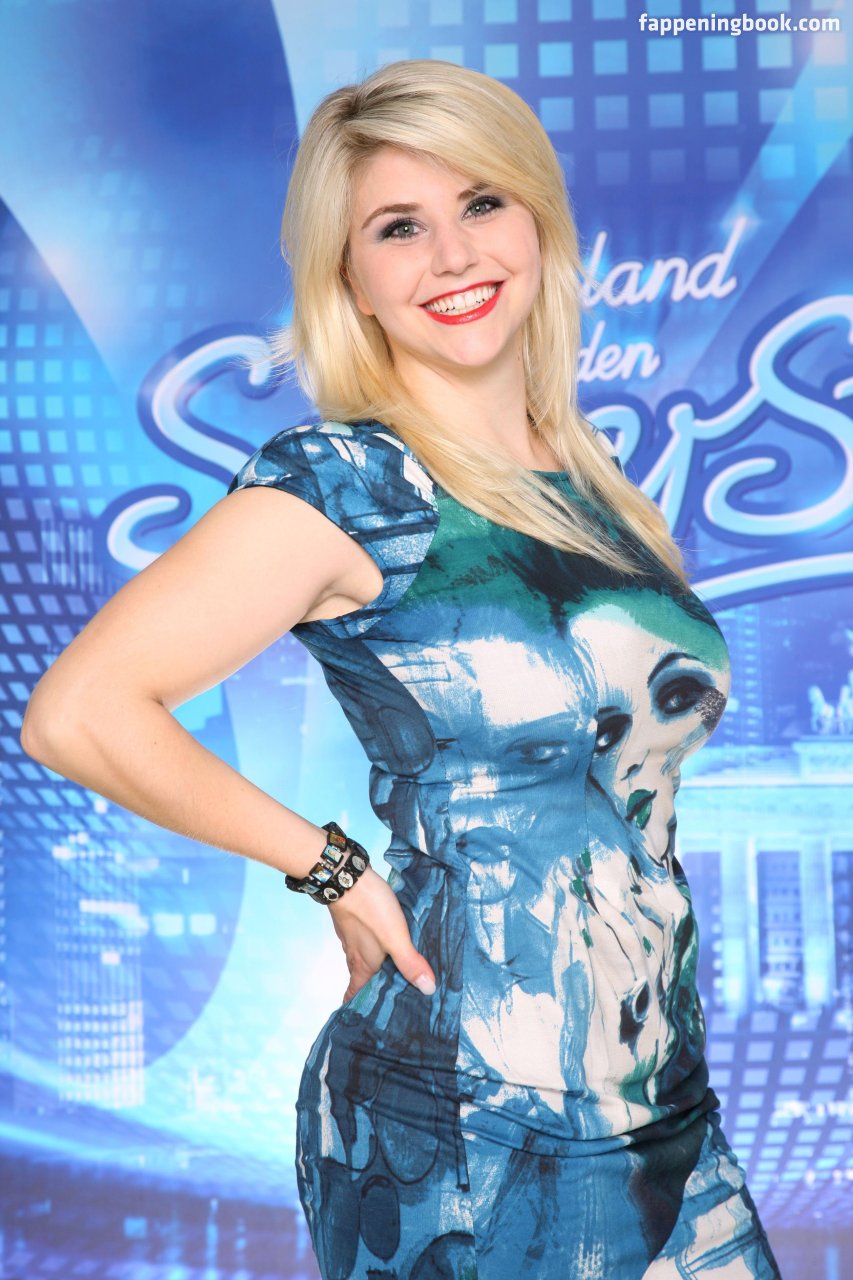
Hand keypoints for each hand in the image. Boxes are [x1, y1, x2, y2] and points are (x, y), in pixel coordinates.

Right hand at [327, 866, 436, 1002]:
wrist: (346, 876)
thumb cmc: (370, 910)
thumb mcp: (395, 938)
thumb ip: (410, 962)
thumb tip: (428, 990)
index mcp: (362, 966)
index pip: (354, 996)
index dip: (359, 1009)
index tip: (370, 1021)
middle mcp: (354, 955)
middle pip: (360, 980)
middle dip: (373, 991)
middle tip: (394, 998)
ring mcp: (352, 937)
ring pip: (363, 960)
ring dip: (376, 969)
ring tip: (396, 971)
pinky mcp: (354, 921)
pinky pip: (364, 942)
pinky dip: (375, 948)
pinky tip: (388, 942)